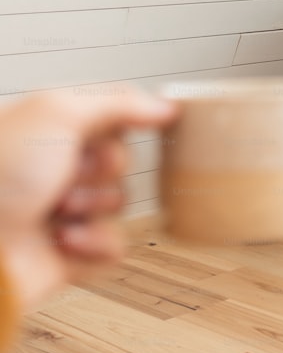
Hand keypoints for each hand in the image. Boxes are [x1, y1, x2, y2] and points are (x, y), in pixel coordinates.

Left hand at [0, 86, 176, 312]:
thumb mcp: (57, 114)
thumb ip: (117, 102)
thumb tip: (166, 106)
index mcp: (48, 128)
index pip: (111, 115)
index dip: (126, 121)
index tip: (141, 122)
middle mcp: (55, 165)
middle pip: (122, 158)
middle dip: (103, 168)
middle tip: (69, 173)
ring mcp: (63, 209)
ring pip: (120, 201)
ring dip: (94, 206)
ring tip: (56, 211)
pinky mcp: (72, 250)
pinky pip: (116, 244)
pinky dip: (95, 243)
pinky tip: (63, 239)